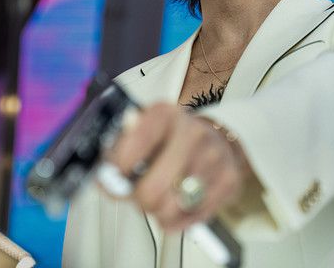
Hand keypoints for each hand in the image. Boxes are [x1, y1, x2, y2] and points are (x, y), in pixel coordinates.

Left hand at [100, 102, 250, 231]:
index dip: (119, 168)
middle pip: (152, 190)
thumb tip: (105, 176)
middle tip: (139, 193)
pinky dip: (180, 218)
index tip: (117, 175)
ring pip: (170, 210)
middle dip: (139, 199)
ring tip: (162, 197)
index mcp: (165, 114)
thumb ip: (121, 148)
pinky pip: (191, 219)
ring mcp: (213, 158)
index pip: (134, 144)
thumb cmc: (172, 141)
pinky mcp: (229, 181)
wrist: (217, 140)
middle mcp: (192, 133)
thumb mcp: (146, 130)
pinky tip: (180, 202)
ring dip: (159, 211)